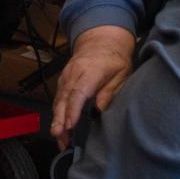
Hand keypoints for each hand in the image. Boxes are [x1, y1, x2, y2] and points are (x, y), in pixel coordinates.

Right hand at [51, 26, 134, 148]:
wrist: (101, 39)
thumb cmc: (114, 58)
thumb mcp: (122, 72)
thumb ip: (111, 90)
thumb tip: (100, 109)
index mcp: (90, 71)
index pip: (78, 92)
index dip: (73, 110)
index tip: (70, 125)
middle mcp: (74, 74)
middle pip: (64, 99)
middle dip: (60, 120)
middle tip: (59, 137)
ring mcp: (66, 76)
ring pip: (59, 100)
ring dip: (57, 120)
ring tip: (60, 139)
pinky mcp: (63, 81)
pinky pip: (59, 98)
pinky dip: (58, 113)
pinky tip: (60, 127)